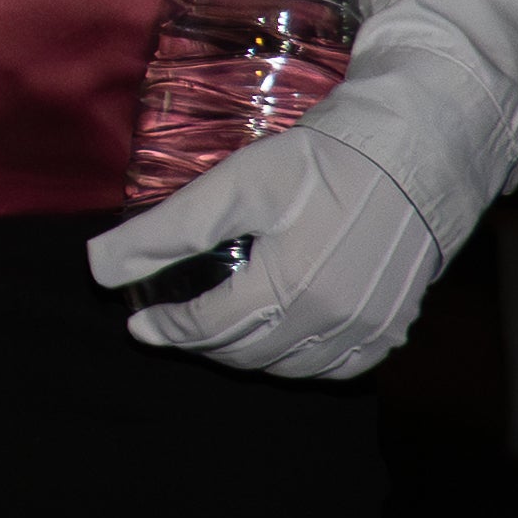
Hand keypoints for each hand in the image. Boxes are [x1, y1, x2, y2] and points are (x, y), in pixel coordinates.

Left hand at [90, 119, 441, 378]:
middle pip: (245, 352)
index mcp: (287, 288)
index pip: (208, 328)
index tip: (139, 323)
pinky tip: (282, 338)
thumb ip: (166, 231)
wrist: (417, 150)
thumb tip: (99, 269)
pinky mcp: (394, 326)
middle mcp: (330, 320)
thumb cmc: (322, 161)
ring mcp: (368, 329)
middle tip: (176, 327)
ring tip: (221, 330)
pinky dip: (301, 361)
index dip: (167, 329)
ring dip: (247, 354)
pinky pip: (338, 367)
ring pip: (289, 367)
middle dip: (202, 343)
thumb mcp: (235, 184)